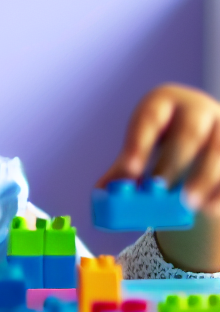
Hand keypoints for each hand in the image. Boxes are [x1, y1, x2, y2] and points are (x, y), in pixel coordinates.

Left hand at [99, 84, 219, 210]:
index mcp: (163, 102)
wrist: (201, 139)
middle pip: (189, 132)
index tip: (130, 173)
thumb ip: (125, 167)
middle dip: (173, 163)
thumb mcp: (142, 146)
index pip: (149, 118)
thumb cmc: (163, 141)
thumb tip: (102, 192)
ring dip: (203, 178)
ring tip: (187, 205)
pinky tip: (209, 209)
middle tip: (158, 190)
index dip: (139, 145)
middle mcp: (197, 108)